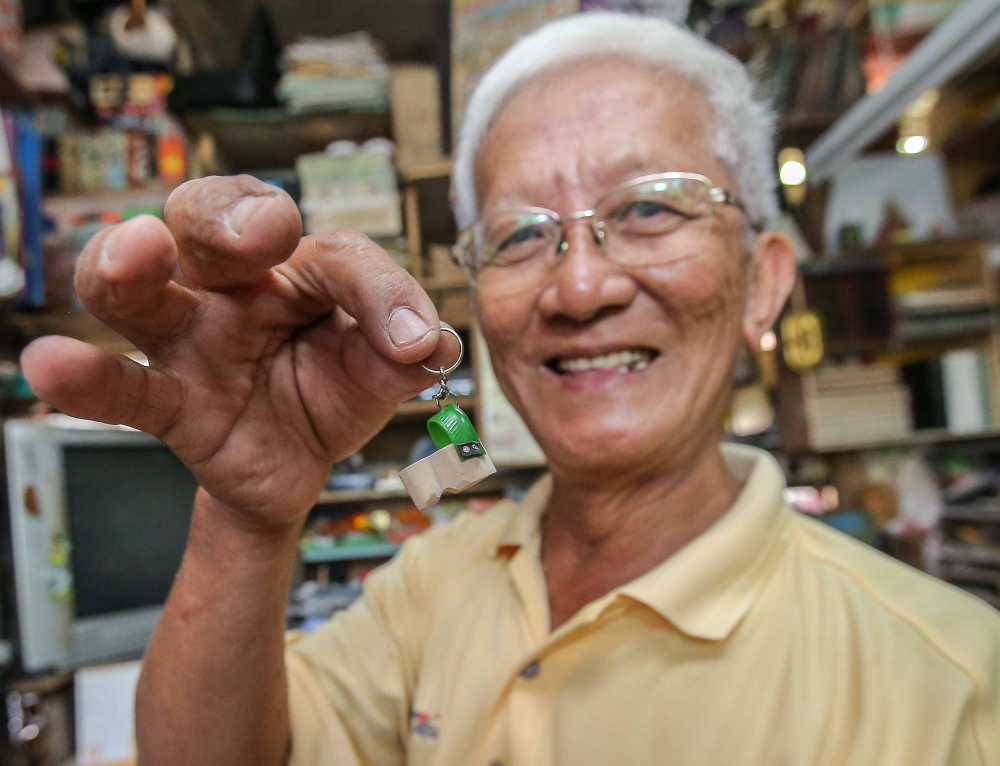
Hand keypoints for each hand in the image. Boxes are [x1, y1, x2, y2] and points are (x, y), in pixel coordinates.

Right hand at [21, 176, 457, 530]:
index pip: (334, 254)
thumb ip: (403, 354)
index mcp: (296, 269)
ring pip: (139, 286)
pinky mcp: (168, 400)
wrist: (298, 464)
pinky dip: (87, 376)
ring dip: (130, 261)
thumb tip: (435, 343)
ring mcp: (190, 340)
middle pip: (206, 220)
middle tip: (262, 233)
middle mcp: (233, 289)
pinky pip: (123, 385)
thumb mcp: (380, 371)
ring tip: (138, 252)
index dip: (379, 289)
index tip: (415, 341)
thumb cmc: (333, 390)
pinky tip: (48, 365)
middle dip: (230, 216)